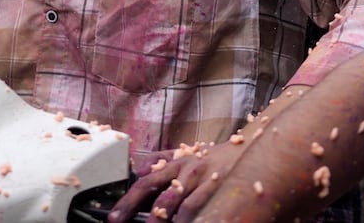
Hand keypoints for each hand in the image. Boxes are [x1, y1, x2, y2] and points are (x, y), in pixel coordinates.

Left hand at [109, 139, 248, 222]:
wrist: (249, 148)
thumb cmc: (215, 157)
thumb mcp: (187, 154)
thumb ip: (164, 160)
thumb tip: (140, 168)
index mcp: (176, 164)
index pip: (146, 182)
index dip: (129, 200)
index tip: (114, 217)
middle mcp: (188, 171)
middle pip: (162, 197)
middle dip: (144, 215)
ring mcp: (205, 181)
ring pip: (182, 206)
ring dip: (168, 221)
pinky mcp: (220, 190)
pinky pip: (203, 209)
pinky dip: (192, 219)